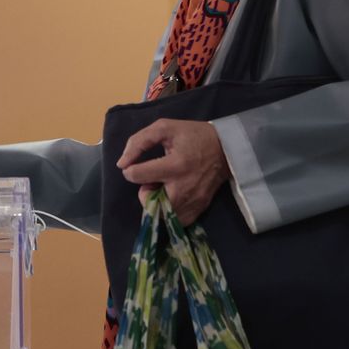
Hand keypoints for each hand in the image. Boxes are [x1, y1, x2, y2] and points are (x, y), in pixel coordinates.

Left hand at [114, 119, 230, 224]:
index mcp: (175, 165)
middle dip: (145, 191)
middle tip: (155, 178)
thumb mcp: (165, 128)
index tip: (136, 167)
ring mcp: (192, 201)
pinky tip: (174, 197)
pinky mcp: (198, 209)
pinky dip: (170, 211)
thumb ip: (139, 142)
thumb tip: (122, 163)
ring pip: (161, 214)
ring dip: (157, 202)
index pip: (138, 175)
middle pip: (148, 201)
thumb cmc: (193, 135)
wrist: (225, 149)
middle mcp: (183, 187)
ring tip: (165, 187)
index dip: (130, 171)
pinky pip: (175, 220)